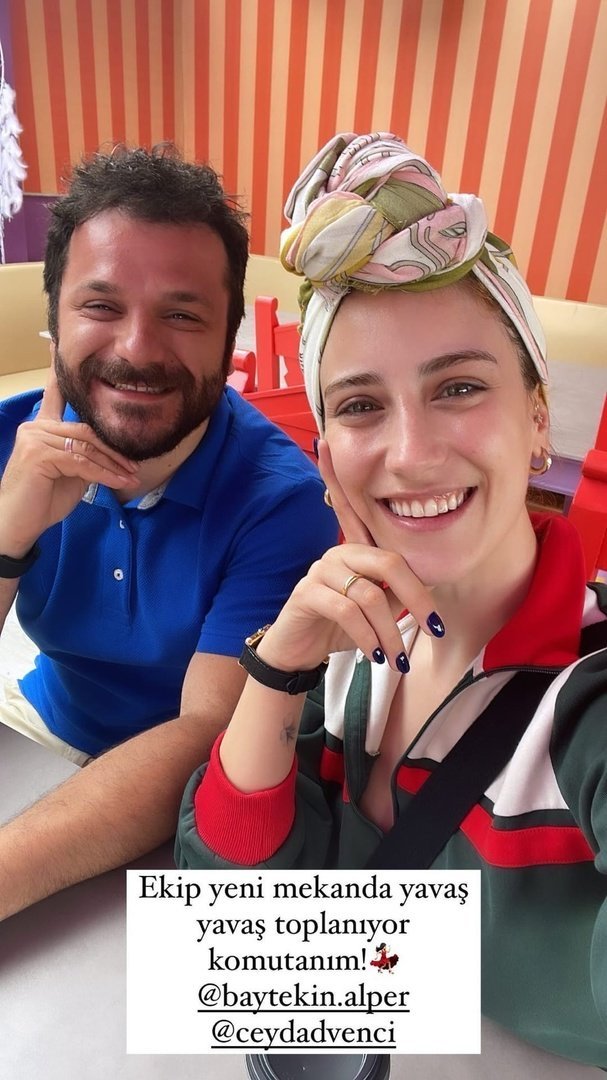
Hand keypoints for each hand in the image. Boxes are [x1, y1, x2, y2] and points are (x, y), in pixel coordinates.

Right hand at [0, 356, 138, 556]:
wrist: (18, 525)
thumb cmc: (42, 501)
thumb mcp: (70, 475)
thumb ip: (84, 456)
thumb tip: (109, 454)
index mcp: (41, 428)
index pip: (55, 396)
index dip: (58, 373)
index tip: (59, 346)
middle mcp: (36, 427)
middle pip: (85, 429)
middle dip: (113, 449)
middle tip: (135, 464)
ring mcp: (35, 439)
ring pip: (86, 445)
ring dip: (113, 464)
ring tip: (131, 476)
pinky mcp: (39, 455)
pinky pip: (81, 461)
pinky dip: (103, 473)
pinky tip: (118, 482)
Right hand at [256, 441, 443, 674]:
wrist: (300, 652)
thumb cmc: (340, 628)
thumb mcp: (377, 609)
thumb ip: (395, 591)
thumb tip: (425, 593)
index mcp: (355, 549)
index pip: (352, 506)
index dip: (333, 474)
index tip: (323, 443)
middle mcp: (337, 552)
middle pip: (388, 561)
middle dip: (417, 598)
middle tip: (433, 628)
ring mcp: (320, 571)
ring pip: (370, 595)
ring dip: (391, 633)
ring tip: (399, 660)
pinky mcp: (307, 594)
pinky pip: (348, 612)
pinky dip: (369, 638)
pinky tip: (374, 655)